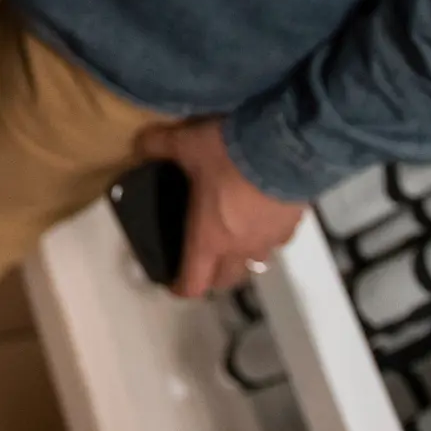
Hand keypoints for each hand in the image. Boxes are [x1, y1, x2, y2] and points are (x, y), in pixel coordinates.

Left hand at [135, 117, 303, 297]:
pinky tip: (260, 218)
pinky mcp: (291, 227)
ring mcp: (269, 241)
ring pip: (253, 263)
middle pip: (225, 280)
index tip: (172, 283)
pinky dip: (264, 237)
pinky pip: (275, 242)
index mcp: (209, 238)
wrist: (286, 147)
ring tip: (233, 239)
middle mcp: (240, 249)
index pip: (194, 282)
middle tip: (201, 262)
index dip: (180, 287)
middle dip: (211, 277)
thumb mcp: (186, 143)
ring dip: (240, 259)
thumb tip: (139, 144)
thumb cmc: (229, 154)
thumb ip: (158, 145)